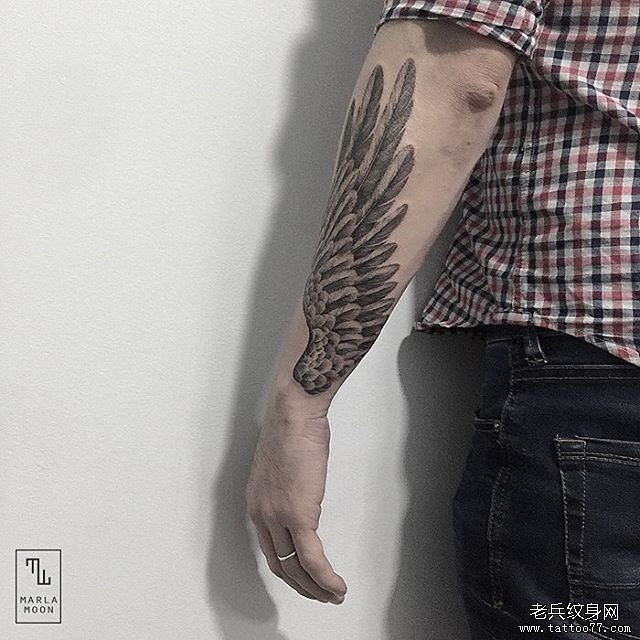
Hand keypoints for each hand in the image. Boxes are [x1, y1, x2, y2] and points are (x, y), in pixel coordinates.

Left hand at [245, 393, 347, 603]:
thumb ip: (289, 485)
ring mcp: (278, 516)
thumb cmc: (291, 427)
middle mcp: (262, 513)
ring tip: (332, 595)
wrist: (293, 413)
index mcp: (257, 501)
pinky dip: (326, 578)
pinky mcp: (298, 515)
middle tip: (318, 593)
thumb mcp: (283, 463)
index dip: (288, 566)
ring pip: (297, 568)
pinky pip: (313, 559)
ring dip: (316, 588)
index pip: (270, 546)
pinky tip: (336, 586)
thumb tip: (303, 491)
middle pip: (280, 564)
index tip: (302, 574)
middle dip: (301, 585)